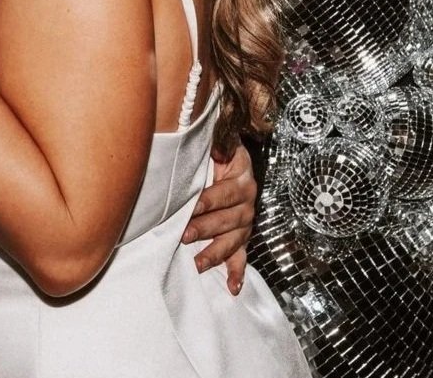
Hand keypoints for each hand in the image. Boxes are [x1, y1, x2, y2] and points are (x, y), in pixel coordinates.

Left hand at [182, 140, 255, 294]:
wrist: (233, 165)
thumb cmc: (219, 155)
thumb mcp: (221, 145)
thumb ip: (219, 144)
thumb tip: (217, 146)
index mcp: (242, 179)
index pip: (225, 193)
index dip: (208, 200)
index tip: (192, 206)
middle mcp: (247, 203)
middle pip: (227, 219)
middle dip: (205, 229)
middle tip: (184, 235)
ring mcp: (245, 223)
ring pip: (232, 241)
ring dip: (215, 253)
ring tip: (198, 264)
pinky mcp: (242, 238)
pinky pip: (241, 257)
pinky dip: (237, 273)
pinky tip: (232, 287)